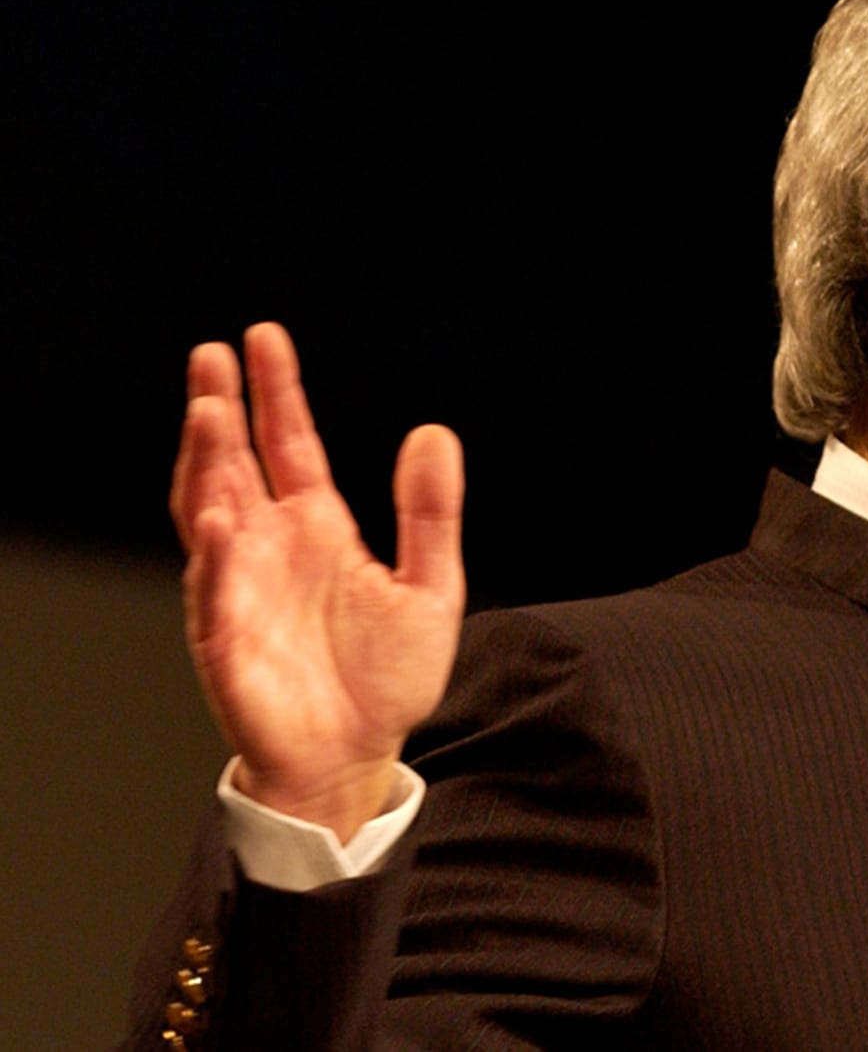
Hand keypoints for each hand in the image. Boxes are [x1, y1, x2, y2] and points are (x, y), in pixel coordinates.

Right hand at [170, 323, 465, 842]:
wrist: (357, 756)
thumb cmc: (385, 678)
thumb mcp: (431, 585)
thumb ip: (430, 512)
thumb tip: (433, 433)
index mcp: (318, 529)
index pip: (290, 444)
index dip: (277, 392)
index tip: (265, 338)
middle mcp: (270, 548)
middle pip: (235, 464)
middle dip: (221, 409)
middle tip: (213, 355)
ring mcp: (240, 588)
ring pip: (209, 510)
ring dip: (206, 462)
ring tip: (210, 411)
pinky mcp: (226, 638)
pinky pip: (214, 590)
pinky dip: (214, 555)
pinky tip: (218, 517)